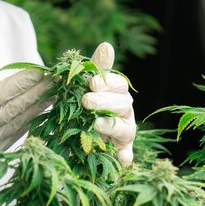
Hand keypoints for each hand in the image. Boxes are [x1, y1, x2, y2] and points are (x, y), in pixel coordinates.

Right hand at [0, 50, 52, 189]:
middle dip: (39, 90)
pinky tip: (44, 112)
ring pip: (22, 120)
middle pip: (18, 105)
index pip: (2, 93)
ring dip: (41, 105)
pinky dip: (33, 122)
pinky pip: (19, 134)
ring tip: (57, 92)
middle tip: (58, 77)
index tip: (39, 71)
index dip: (22, 82)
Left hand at [82, 42, 135, 166]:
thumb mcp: (87, 85)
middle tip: (86, 101)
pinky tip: (121, 160)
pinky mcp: (121, 151)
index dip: (106, 83)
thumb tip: (107, 45)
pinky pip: (126, 154)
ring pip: (125, 128)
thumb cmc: (85, 103)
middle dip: (105, 102)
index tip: (91, 83)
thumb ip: (97, 67)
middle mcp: (125, 111)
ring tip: (96, 124)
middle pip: (122, 105)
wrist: (77, 130)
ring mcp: (125, 131)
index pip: (118, 84)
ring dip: (111, 127)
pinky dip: (125, 157)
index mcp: (118, 92)